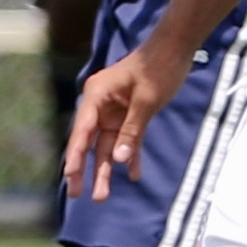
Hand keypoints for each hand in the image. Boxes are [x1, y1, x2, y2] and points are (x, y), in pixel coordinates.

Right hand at [65, 38, 181, 200]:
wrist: (175, 49)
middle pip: (89, 142)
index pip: (82, 130)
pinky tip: (134, 176)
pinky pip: (128, 140)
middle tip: (75, 195)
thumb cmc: (158, 68)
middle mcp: (101, 105)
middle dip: (84, 169)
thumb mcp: (146, 100)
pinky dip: (131, 156)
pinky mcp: (130, 115)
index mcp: (97, 95)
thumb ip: (132, 130)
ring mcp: (115, 112)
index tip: (70, 176)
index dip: (75, 155)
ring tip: (102, 196)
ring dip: (106, 170)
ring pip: (107, 146)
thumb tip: (118, 160)